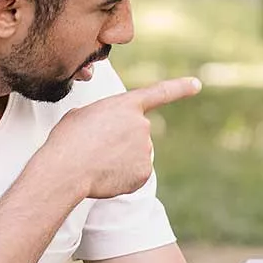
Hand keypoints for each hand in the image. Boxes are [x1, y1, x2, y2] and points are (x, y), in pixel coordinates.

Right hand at [46, 76, 201, 199]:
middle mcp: (142, 125)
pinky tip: (105, 176)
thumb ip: (102, 118)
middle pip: (136, 134)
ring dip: (120, 159)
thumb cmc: (67, 140)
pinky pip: (135, 174)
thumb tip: (105, 133)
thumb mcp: (81, 116)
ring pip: (136, 155)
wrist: (66, 169)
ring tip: (97, 162)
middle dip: (121, 142)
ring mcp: (145, 149)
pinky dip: (122, 178)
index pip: (159, 93)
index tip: (196, 85)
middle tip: (96, 149)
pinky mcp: (144, 172)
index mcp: (126, 105)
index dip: (180, 88)